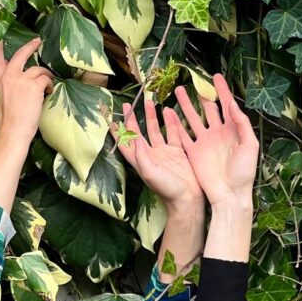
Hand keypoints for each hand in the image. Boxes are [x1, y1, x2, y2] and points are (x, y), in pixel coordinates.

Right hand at [0, 38, 53, 140]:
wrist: (12, 132)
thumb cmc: (6, 119)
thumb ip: (4, 81)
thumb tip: (12, 69)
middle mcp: (7, 75)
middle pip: (20, 54)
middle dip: (30, 46)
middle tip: (37, 41)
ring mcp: (21, 79)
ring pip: (38, 69)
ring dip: (45, 76)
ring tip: (46, 85)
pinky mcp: (34, 85)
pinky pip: (46, 79)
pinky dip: (49, 86)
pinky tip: (47, 93)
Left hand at [111, 98, 203, 212]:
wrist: (189, 198)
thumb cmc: (168, 189)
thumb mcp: (151, 174)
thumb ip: (142, 156)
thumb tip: (134, 139)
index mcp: (141, 161)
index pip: (125, 144)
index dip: (118, 133)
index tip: (111, 119)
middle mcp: (150, 154)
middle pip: (139, 133)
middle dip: (133, 119)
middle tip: (128, 105)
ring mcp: (164, 152)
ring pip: (155, 130)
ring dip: (152, 117)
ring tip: (149, 102)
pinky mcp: (177, 152)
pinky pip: (173, 133)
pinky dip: (171, 122)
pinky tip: (169, 110)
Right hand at [173, 75, 258, 208]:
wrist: (229, 195)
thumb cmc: (244, 172)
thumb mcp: (249, 145)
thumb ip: (242, 124)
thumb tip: (232, 103)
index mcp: (232, 130)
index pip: (226, 105)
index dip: (222, 90)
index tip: (215, 76)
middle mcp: (217, 133)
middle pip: (208, 109)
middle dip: (201, 94)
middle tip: (192, 81)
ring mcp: (204, 142)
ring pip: (193, 118)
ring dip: (186, 105)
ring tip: (178, 92)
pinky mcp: (194, 152)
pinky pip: (183, 135)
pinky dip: (176, 124)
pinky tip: (169, 114)